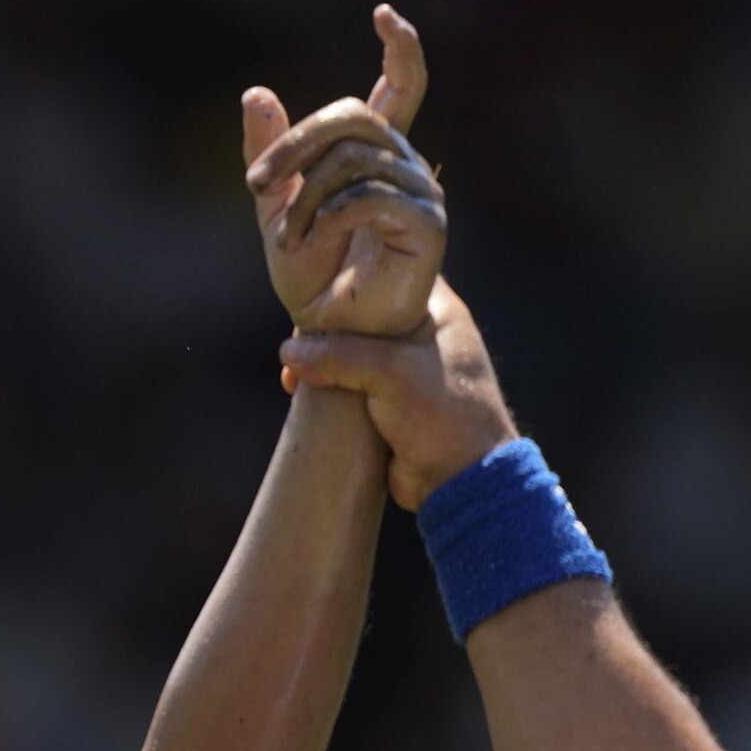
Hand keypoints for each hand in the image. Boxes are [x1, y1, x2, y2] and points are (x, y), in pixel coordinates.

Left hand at [241, 7, 444, 341]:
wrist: (329, 327)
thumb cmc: (310, 270)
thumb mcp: (275, 204)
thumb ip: (270, 151)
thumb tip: (256, 92)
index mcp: (377, 152)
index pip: (402, 86)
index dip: (400, 48)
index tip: (384, 13)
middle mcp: (406, 163)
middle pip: (353, 115)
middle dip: (296, 143)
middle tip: (255, 184)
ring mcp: (422, 192)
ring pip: (352, 158)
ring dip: (302, 198)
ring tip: (283, 237)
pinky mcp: (427, 225)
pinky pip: (368, 196)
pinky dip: (325, 215)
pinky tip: (307, 239)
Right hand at [278, 281, 520, 514]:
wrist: (461, 481)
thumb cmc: (444, 415)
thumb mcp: (392, 374)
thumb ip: (340, 355)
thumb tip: (289, 352)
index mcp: (437, 311)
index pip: (390, 271)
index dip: (353, 269)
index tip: (314, 276)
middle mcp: (419, 333)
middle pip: (359, 311)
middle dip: (324, 322)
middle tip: (295, 331)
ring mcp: (400, 367)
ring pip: (346, 348)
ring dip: (318, 357)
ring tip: (293, 370)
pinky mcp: (382, 399)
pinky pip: (343, 381)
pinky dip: (321, 384)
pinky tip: (297, 390)